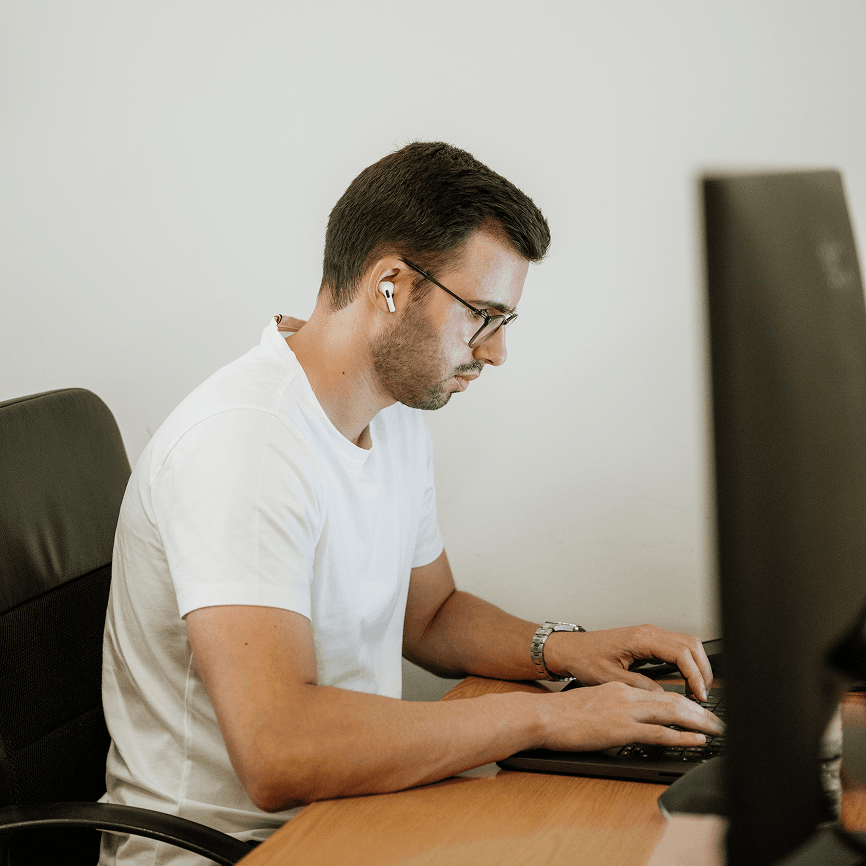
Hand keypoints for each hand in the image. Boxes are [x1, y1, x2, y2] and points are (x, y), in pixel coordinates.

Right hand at [536, 680, 723, 752]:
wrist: (542, 715)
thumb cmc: (560, 714)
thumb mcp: (592, 703)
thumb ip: (612, 707)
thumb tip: (625, 720)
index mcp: (618, 689)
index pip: (659, 692)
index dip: (682, 701)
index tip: (697, 710)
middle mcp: (625, 695)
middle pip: (671, 700)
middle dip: (698, 711)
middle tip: (717, 720)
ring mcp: (623, 711)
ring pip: (670, 712)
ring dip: (697, 722)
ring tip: (715, 729)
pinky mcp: (619, 729)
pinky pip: (657, 733)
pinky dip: (680, 736)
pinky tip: (695, 740)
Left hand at [544, 624, 713, 700]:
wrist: (570, 649)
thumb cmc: (585, 659)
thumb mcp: (611, 678)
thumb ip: (640, 687)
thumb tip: (664, 697)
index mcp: (641, 639)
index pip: (682, 653)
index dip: (695, 675)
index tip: (699, 695)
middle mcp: (649, 632)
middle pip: (691, 645)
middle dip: (703, 670)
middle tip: (703, 695)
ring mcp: (650, 635)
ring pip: (687, 644)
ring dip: (697, 666)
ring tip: (698, 691)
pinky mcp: (649, 641)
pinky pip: (677, 648)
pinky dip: (687, 663)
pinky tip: (686, 682)